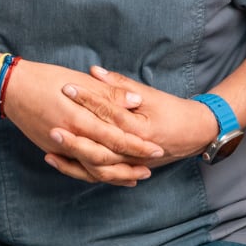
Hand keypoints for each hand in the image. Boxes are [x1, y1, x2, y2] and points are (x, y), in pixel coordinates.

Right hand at [0, 60, 167, 186]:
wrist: (11, 88)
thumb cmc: (47, 79)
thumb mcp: (82, 81)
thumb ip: (109, 93)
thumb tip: (136, 101)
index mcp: (80, 118)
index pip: (116, 137)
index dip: (137, 145)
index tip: (156, 148)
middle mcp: (70, 137)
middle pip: (106, 159)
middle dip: (130, 165)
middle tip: (150, 168)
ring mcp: (59, 147)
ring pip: (91, 169)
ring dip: (114, 174)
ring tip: (134, 177)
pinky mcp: (51, 149)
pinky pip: (76, 168)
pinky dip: (92, 174)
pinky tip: (105, 175)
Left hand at [58, 65, 218, 165]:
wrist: (196, 134)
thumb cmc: (174, 111)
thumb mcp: (151, 95)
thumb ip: (120, 85)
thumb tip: (93, 71)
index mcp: (143, 128)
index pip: (110, 113)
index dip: (88, 99)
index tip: (66, 87)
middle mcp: (137, 150)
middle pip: (100, 146)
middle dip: (74, 136)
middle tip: (51, 124)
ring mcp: (132, 163)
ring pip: (98, 166)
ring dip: (73, 158)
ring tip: (49, 148)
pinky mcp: (127, 169)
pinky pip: (99, 174)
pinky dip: (79, 170)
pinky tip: (59, 162)